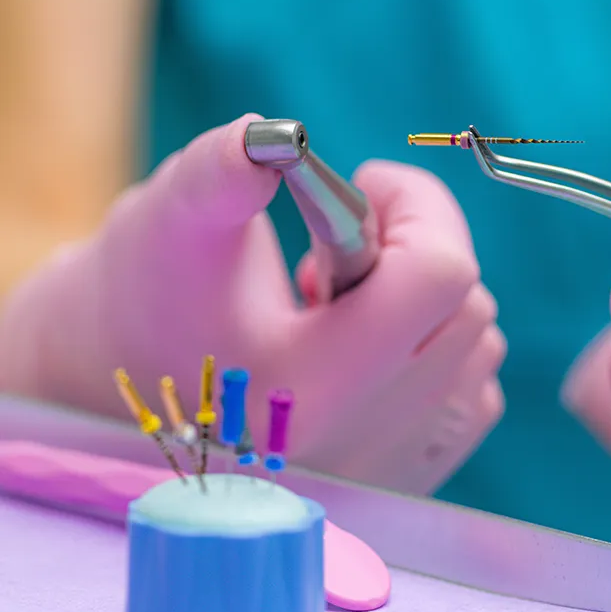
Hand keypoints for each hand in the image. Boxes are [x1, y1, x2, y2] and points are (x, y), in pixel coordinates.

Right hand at [0, 114, 505, 493]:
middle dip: (418, 247)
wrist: (131, 387)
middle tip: (342, 246)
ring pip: (479, 346)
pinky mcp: (409, 477)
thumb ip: (222, 169)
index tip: (365, 185)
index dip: (417, 204)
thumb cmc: (147, 296)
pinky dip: (437, 346)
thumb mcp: (172, 220)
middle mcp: (362, 447)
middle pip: (468, 309)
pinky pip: (474, 390)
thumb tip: (278, 135)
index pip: (438, 277)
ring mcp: (393, 471)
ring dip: (426, 299)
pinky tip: (367, 344)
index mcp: (306, 387)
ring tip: (342, 305)